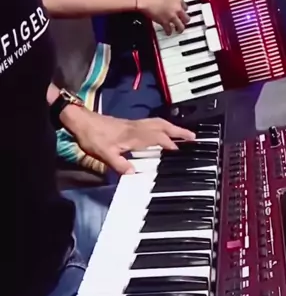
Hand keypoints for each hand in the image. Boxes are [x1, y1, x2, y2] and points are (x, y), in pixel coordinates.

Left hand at [61, 106, 195, 174]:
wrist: (81, 121)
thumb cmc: (92, 137)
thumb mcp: (103, 154)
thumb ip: (119, 164)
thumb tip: (134, 174)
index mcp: (133, 135)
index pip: (157, 137)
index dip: (170, 143)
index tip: (183, 149)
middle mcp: (137, 127)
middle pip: (162, 126)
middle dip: (178, 131)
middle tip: (193, 137)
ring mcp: (134, 124)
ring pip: (158, 123)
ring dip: (172, 127)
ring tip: (184, 133)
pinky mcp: (130, 124)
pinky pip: (152, 123)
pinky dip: (163, 126)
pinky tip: (164, 131)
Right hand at [138, 0, 189, 33]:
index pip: (186, 7)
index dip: (183, 10)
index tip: (182, 12)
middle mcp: (177, 8)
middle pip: (186, 18)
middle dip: (185, 21)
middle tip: (183, 22)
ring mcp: (172, 16)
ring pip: (181, 26)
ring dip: (180, 29)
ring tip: (178, 31)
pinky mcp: (165, 22)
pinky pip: (169, 30)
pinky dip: (169, 32)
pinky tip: (168, 33)